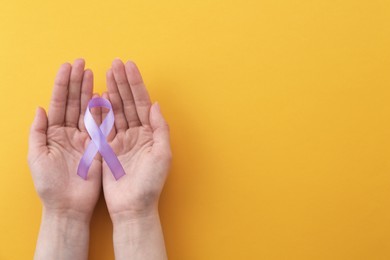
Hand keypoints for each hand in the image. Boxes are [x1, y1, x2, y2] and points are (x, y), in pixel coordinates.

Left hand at [28, 59, 101, 220]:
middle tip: (82, 63)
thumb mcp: (36, 156)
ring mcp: (85, 138)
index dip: (63, 85)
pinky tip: (103, 95)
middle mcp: (70, 132)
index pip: (59, 103)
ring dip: (89, 91)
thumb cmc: (49, 184)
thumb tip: (40, 108)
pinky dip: (102, 110)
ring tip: (92, 73)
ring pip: (87, 110)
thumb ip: (38, 131)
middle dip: (77, 82)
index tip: (68, 67)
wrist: (68, 205)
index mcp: (53, 133)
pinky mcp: (98, 146)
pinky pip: (101, 125)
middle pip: (74, 102)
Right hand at [102, 59, 171, 221]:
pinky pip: (103, 125)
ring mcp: (121, 139)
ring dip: (111, 91)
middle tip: (115, 63)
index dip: (136, 84)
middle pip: (128, 102)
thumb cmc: (151, 183)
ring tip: (106, 72)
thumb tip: (155, 104)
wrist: (132, 206)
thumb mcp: (162, 154)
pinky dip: (100, 110)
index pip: (142, 103)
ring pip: (116, 110)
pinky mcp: (107, 147)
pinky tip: (98, 95)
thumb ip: (160, 128)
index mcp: (150, 133)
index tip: (129, 66)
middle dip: (122, 82)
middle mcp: (136, 133)